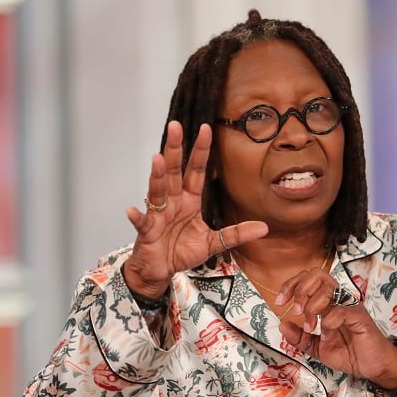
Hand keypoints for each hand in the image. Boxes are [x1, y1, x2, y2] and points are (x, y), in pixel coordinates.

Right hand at [123, 121, 266, 297]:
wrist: (160, 270)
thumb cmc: (181, 252)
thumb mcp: (213, 243)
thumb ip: (235, 234)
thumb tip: (263, 228)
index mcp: (189, 201)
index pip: (196, 171)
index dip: (201, 151)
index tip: (206, 129)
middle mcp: (173, 202)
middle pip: (174, 172)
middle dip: (175, 150)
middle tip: (176, 126)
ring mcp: (158, 215)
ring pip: (157, 191)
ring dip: (157, 176)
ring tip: (158, 160)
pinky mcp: (147, 231)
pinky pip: (141, 222)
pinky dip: (136, 217)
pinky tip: (132, 210)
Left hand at [276, 272, 396, 389]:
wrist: (372, 367)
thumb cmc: (350, 353)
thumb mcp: (316, 347)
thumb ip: (299, 338)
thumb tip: (282, 325)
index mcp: (328, 302)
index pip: (308, 279)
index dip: (291, 285)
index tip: (280, 302)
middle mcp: (339, 299)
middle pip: (316, 275)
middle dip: (300, 290)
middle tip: (295, 311)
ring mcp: (350, 306)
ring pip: (327, 290)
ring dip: (312, 308)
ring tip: (310, 327)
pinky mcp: (360, 317)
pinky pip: (341, 310)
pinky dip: (328, 323)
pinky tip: (327, 336)